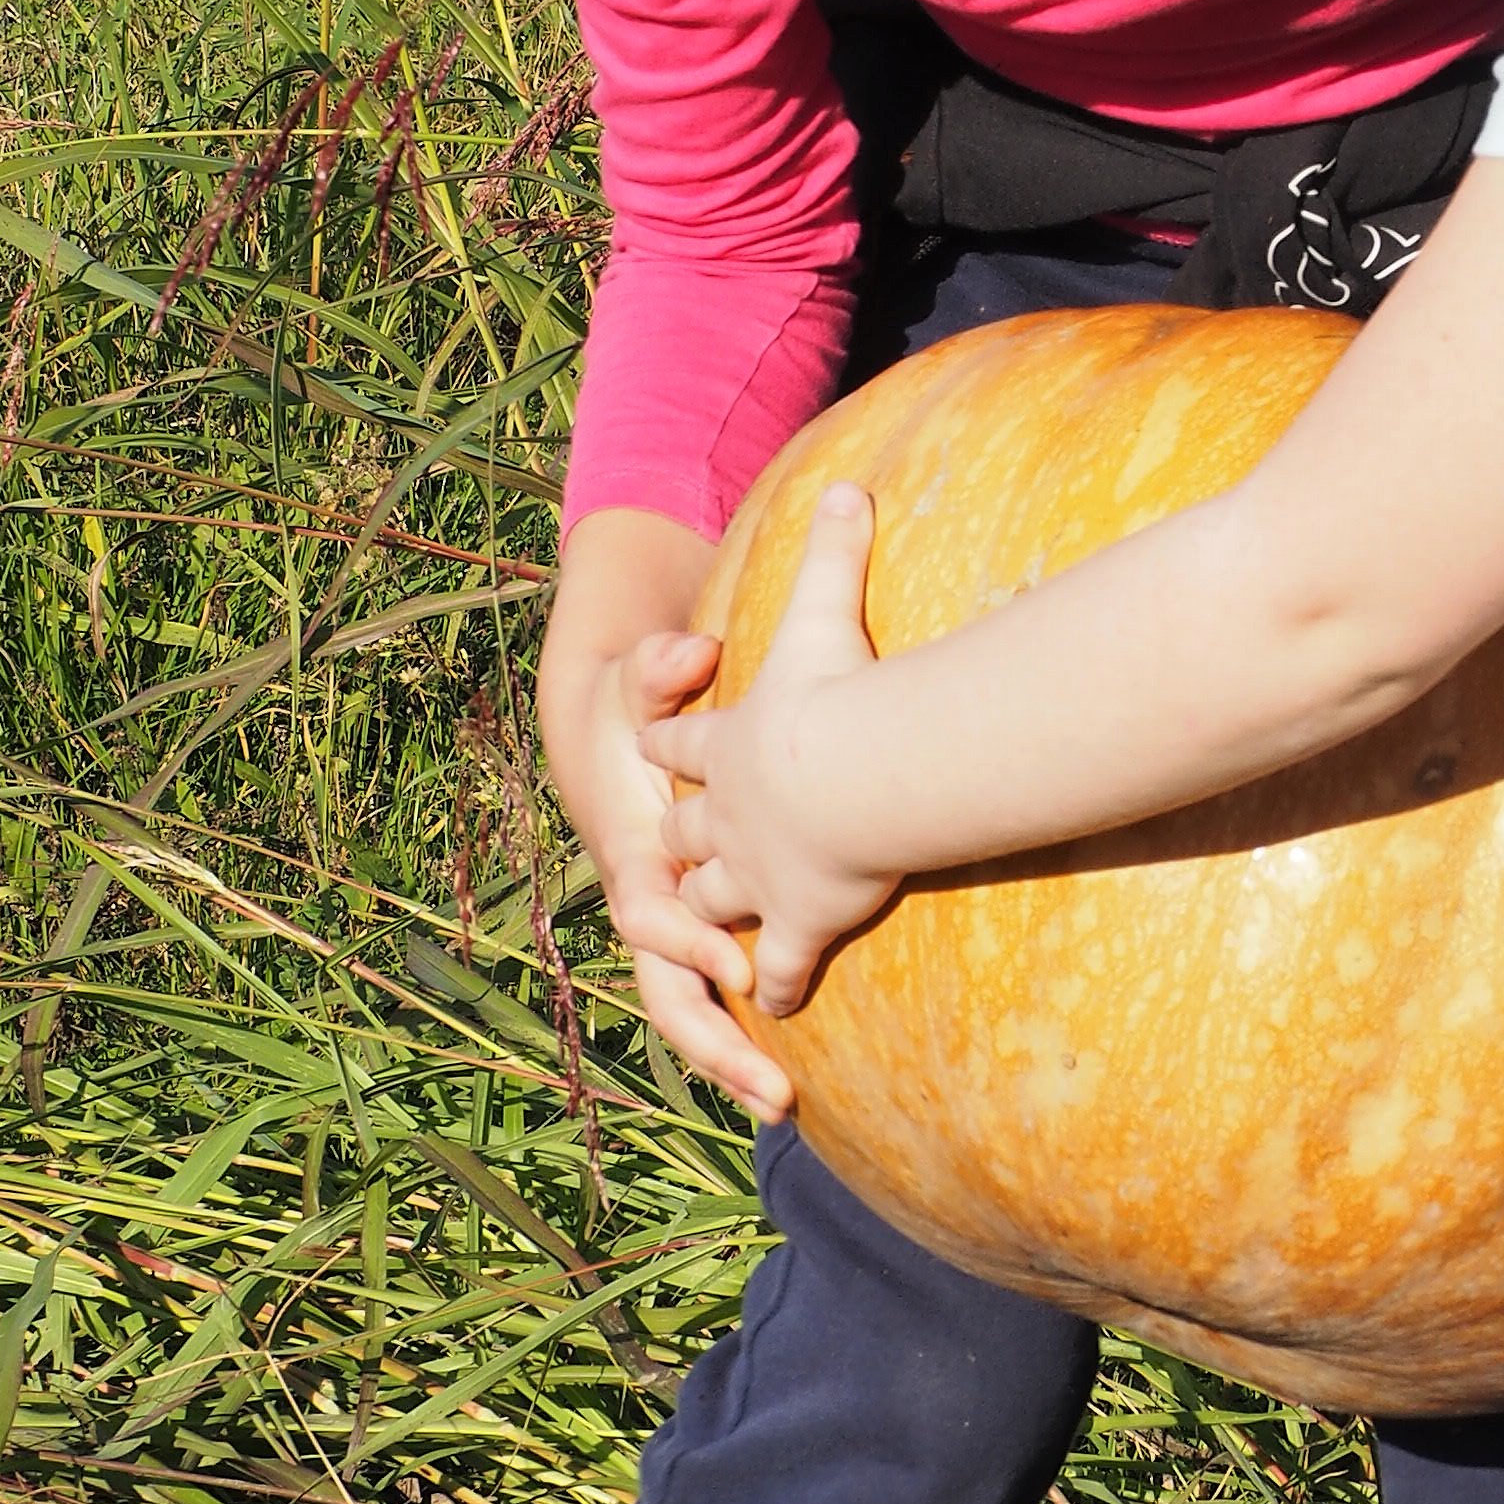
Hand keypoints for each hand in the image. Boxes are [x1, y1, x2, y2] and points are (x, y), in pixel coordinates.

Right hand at [537, 516, 794, 1116]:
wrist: (603, 732)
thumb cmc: (626, 711)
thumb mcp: (630, 680)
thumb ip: (657, 670)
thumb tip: (690, 650)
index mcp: (634, 852)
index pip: (650, 914)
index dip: (689, 940)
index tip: (738, 964)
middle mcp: (649, 903)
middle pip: (668, 991)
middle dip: (716, 1043)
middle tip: (775, 1088)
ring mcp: (671, 928)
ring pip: (691, 1009)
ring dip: (732, 1062)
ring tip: (786, 1109)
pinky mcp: (699, 936)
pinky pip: (716, 1000)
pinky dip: (743, 1041)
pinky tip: (791, 1086)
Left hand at [652, 485, 904, 1017]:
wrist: (842, 776)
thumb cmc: (833, 696)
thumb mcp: (823, 616)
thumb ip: (833, 556)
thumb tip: (847, 488)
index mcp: (719, 748)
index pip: (680, 741)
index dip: (669, 739)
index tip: (656, 743)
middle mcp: (719, 820)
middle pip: (682, 835)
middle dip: (678, 845)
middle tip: (675, 854)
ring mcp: (751, 878)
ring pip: (712, 907)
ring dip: (708, 923)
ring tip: (714, 944)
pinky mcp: (793, 924)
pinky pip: (777, 968)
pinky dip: (772, 991)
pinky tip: (772, 1016)